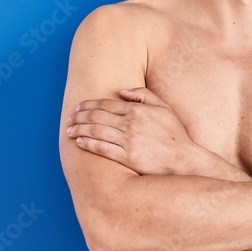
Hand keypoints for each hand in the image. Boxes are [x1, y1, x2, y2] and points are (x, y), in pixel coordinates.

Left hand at [67, 87, 199, 174]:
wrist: (183, 159)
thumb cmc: (175, 133)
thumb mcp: (163, 107)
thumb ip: (142, 95)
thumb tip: (121, 91)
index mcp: (137, 110)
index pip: (105, 105)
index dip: (88, 105)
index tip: (78, 108)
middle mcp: (130, 124)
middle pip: (96, 117)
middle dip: (79, 117)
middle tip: (69, 118)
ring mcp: (127, 141)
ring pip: (95, 132)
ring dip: (79, 129)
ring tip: (69, 130)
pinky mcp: (127, 157)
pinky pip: (102, 148)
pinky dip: (88, 144)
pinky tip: (79, 142)